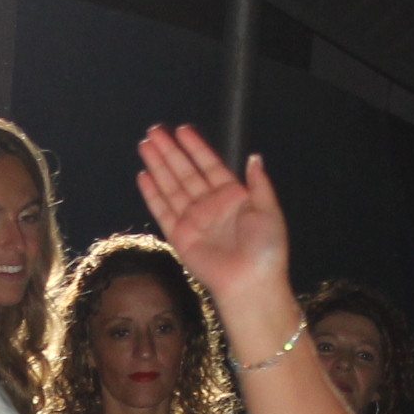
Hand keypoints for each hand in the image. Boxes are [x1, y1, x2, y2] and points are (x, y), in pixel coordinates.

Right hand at [135, 125, 288, 306]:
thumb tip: (254, 156)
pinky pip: (163, 211)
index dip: (196, 148)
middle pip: (185, 172)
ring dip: (158, 166)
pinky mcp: (179, 236)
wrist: (250, 283)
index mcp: (233, 197)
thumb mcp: (269, 210)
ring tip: (145, 145)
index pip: (210, 165)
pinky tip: (144, 176)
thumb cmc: (265, 249)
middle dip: (170, 151)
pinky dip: (152, 194)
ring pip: (171, 187)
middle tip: (155, 131)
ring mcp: (193, 220)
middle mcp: (210, 205)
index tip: (182, 130)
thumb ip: (259, 183)